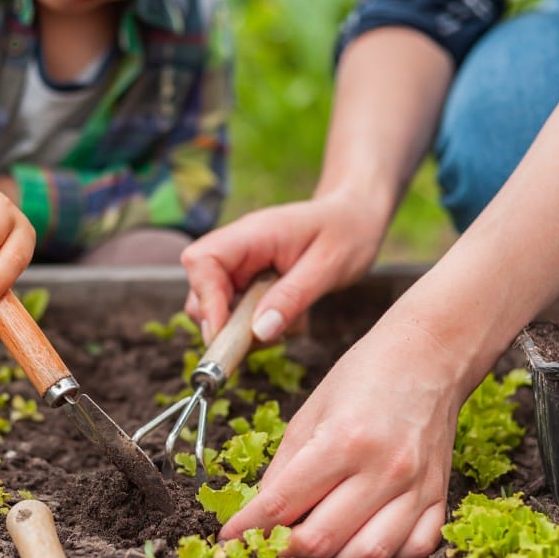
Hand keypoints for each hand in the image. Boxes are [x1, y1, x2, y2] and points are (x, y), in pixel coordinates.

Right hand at [181, 191, 383, 343]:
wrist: (356, 219)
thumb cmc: (346, 232)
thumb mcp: (328, 267)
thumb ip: (293, 298)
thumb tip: (258, 333)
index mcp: (251, 234)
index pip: (202, 262)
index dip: (206, 301)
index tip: (224, 333)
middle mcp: (238, 250)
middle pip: (201, 292)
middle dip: (225, 324)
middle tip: (265, 338)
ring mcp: (242, 269)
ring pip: (218, 311)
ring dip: (246, 331)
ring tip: (289, 323)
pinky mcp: (250, 285)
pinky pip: (239, 317)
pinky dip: (260, 329)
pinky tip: (291, 318)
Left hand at [219, 319, 459, 557]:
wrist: (429, 356)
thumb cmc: (364, 376)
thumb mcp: (309, 412)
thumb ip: (283, 468)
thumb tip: (260, 514)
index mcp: (342, 441)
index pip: (282, 504)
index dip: (248, 529)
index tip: (229, 540)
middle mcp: (383, 469)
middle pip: (322, 540)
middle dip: (285, 550)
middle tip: (270, 543)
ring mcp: (417, 487)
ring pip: (368, 556)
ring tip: (314, 544)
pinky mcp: (440, 496)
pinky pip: (414, 550)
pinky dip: (383, 556)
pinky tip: (361, 539)